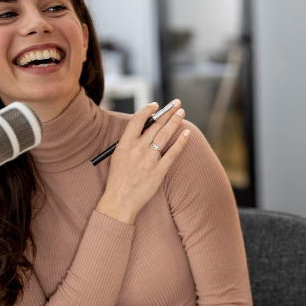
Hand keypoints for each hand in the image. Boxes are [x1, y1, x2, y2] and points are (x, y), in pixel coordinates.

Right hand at [95, 100, 189, 223]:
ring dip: (175, 121)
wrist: (120, 201)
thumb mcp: (118, 155)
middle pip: (155, 125)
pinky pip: (173, 153)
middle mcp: (137, 149)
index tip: (156, 105)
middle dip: (167, 112)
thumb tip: (147, 127)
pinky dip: (181, 141)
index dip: (148, 110)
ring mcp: (149, 160)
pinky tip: (186, 133)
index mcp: (124, 144)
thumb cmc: (118, 178)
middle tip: (176, 104)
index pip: (138, 119)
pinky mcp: (159, 171)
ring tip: (182, 112)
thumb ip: (130, 141)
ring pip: (165, 135)